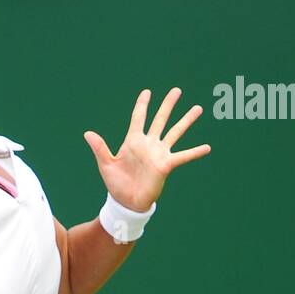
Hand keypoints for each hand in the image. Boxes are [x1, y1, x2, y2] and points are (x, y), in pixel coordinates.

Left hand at [83, 88, 210, 213]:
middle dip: (168, 105)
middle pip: (160, 119)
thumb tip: (87, 133)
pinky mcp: (166, 165)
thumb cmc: (115, 185)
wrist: (126, 203)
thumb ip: (99, 148)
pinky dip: (195, 152)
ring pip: (175, 132)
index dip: (142, 105)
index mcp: (133, 141)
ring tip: (198, 108)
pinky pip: (183, 156)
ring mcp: (159, 153)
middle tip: (177, 90)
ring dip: (186, 120)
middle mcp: (148, 144)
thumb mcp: (106, 164)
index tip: (147, 92)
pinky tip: (207, 147)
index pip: (138, 118)